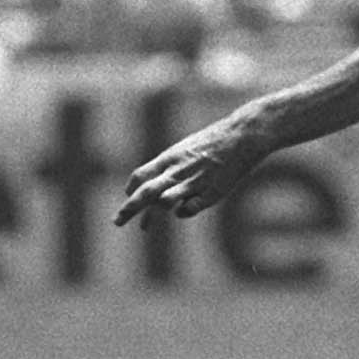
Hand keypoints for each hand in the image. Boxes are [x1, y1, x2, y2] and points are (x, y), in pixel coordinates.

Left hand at [113, 112, 272, 227]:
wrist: (242, 136)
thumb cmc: (214, 142)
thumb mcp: (186, 148)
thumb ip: (170, 166)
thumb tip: (157, 188)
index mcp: (170, 157)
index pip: (140, 176)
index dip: (131, 189)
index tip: (128, 198)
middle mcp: (178, 170)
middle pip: (146, 192)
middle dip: (129, 209)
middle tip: (117, 222)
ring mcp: (193, 182)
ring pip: (165, 202)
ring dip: (157, 212)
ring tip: (153, 219)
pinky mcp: (210, 193)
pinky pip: (188, 210)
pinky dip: (183, 212)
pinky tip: (188, 207)